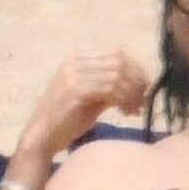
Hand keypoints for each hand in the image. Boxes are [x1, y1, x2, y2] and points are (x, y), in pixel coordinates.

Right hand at [15, 49, 150, 156]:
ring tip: (134, 109)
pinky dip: (123, 100)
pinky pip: (109, 89)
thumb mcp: (93, 99)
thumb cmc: (68, 120)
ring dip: (131, 93)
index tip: (146, 87)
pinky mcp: (75, 90)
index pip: (116, 53)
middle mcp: (75, 62)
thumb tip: (141, 86)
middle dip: (137, 80)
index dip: (136, 68)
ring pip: (116, 75)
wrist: (42, 136)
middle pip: (119, 61)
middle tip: (143, 99)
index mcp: (78, 60)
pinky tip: (125, 112)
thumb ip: (111, 88)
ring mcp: (73, 75)